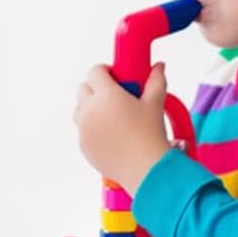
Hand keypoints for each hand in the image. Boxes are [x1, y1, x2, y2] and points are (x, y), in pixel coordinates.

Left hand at [73, 62, 172, 192]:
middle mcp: (90, 110)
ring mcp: (84, 129)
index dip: (105, 71)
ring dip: (90, 108)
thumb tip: (158, 68)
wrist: (145, 169)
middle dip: (96, 89)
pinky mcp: (83, 145)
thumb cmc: (150, 136)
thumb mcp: (155, 104)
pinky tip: (110, 134)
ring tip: (111, 116)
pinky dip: (91, 128)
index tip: (115, 77)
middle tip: (115, 96)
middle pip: (83, 89)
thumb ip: (156, 81)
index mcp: (106, 95)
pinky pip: (82, 130)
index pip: (95, 72)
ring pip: (79, 110)